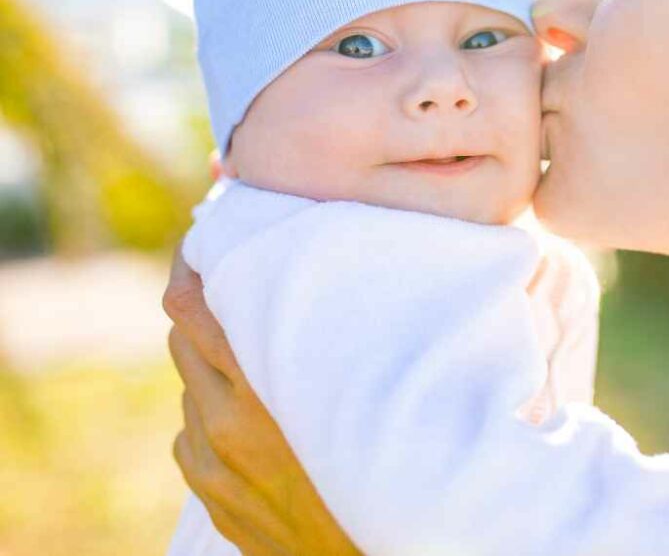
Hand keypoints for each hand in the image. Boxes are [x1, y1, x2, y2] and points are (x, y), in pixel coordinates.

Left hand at [163, 247, 361, 555]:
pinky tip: (252, 419)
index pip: (190, 307)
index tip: (201, 244)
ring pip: (188, 387)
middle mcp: (226, 421)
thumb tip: (307, 283)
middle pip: (180, 338)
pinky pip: (191, 436)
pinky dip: (212, 416)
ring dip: (212, 367)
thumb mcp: (361, 383)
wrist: (372, 545)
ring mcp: (213, 462)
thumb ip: (325, 333)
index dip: (188, 267)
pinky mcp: (212, 494)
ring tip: (258, 363)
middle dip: (204, 309)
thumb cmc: (387, 455)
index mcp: (265, 384)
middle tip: (236, 290)